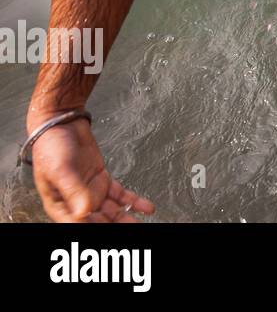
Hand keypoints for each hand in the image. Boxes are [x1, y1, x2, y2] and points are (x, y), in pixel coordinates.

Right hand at [28, 116, 154, 221]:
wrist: (62, 123)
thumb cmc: (51, 146)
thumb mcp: (60, 169)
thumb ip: (73, 191)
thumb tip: (84, 212)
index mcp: (59, 204)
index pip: (77, 223)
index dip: (92, 228)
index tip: (108, 232)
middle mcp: (75, 200)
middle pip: (97, 221)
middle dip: (113, 227)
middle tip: (132, 231)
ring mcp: (90, 190)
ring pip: (111, 211)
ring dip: (126, 219)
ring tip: (141, 225)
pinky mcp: (102, 179)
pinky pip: (120, 194)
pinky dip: (134, 202)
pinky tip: (146, 208)